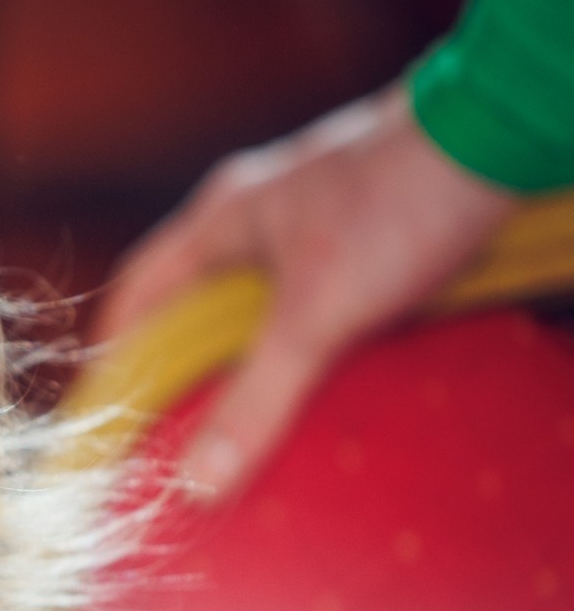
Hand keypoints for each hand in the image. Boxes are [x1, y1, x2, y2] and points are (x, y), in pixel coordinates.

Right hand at [95, 84, 516, 498]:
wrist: (500, 128)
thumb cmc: (396, 205)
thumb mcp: (315, 315)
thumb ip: (257, 398)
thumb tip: (198, 481)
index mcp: (220, 219)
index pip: (139, 291)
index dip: (117, 352)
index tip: (111, 407)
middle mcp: (257, 212)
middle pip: (197, 299)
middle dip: (188, 362)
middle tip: (184, 422)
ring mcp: (314, 214)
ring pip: (261, 296)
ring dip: (254, 349)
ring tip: (255, 409)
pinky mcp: (366, 224)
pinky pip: (317, 293)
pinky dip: (310, 335)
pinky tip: (330, 370)